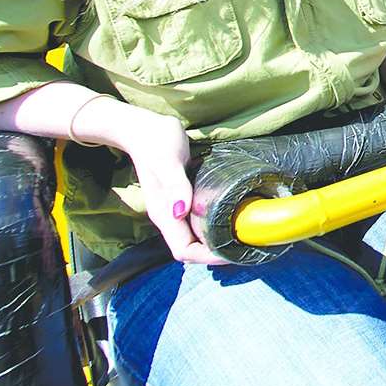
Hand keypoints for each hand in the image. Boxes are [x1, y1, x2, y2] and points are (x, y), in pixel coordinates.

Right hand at [118, 112, 227, 265]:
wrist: (141, 129)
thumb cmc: (155, 141)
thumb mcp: (167, 160)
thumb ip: (175, 185)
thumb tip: (180, 212)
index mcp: (164, 213)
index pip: (183, 251)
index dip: (207, 257)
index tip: (231, 251)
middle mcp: (168, 217)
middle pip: (190, 250)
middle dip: (214, 254)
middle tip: (244, 245)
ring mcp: (173, 209)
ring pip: (194, 238)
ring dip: (215, 242)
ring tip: (241, 235)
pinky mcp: (180, 200)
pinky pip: (197, 223)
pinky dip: (212, 227)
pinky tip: (229, 219)